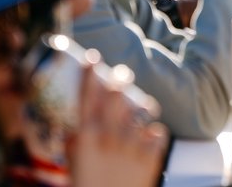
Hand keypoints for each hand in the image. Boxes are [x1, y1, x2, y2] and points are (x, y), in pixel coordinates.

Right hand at [69, 61, 168, 186]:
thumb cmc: (86, 184)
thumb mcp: (73, 160)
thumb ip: (76, 138)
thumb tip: (76, 123)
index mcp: (85, 136)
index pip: (86, 95)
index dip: (88, 73)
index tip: (92, 58)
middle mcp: (108, 136)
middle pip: (116, 93)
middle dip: (120, 79)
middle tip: (122, 75)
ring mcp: (131, 145)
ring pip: (142, 110)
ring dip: (141, 108)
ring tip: (141, 109)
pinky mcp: (150, 156)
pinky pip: (158, 132)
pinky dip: (154, 134)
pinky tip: (150, 139)